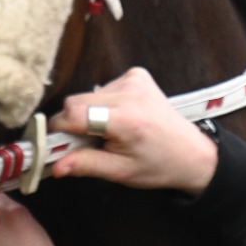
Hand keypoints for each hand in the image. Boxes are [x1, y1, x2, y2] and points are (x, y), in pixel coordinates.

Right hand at [49, 67, 217, 195]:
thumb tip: (55, 166)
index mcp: (126, 120)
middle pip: (75, 101)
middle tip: (86, 143)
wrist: (190, 152)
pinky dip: (103, 103)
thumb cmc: (157, 165)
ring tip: (109, 131)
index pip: (73, 114)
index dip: (58, 130)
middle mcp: (130, 93)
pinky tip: (120, 117)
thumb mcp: (120, 171)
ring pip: (87, 94)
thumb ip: (85, 164)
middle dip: (72, 123)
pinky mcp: (137, 74)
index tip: (55, 144)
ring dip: (89, 113)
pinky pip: (103, 87)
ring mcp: (134, 80)